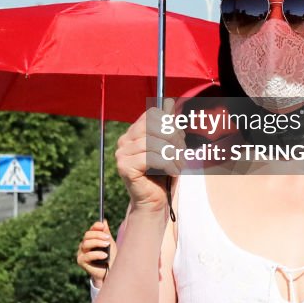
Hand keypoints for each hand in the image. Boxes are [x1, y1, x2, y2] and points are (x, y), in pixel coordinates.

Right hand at [76, 220, 115, 286]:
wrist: (110, 273)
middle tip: (107, 238)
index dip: (95, 226)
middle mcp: (84, 245)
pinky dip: (96, 254)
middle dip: (98, 235)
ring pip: (86, 243)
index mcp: (91, 240)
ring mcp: (81, 252)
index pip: (90, 230)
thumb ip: (106, 234)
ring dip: (97, 243)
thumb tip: (104, 221)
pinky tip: (104, 255)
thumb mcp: (110, 244)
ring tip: (107, 245)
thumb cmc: (111, 258)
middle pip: (87, 235)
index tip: (102, 225)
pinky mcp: (80, 261)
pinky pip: (87, 255)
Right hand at [116, 99, 183, 214]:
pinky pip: (150, 158)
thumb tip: (167, 101)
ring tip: (179, 166)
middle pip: (153, 126)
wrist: (155, 201)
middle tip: (182, 154)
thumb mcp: (170, 146)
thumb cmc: (163, 174)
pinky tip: (172, 172)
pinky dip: (167, 164)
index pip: (152, 114)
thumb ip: (168, 125)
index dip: (170, 123)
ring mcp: (121, 153)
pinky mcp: (124, 167)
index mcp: (134, 132)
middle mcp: (124, 140)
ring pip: (153, 143)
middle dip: (173, 139)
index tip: (179, 139)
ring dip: (173, 155)